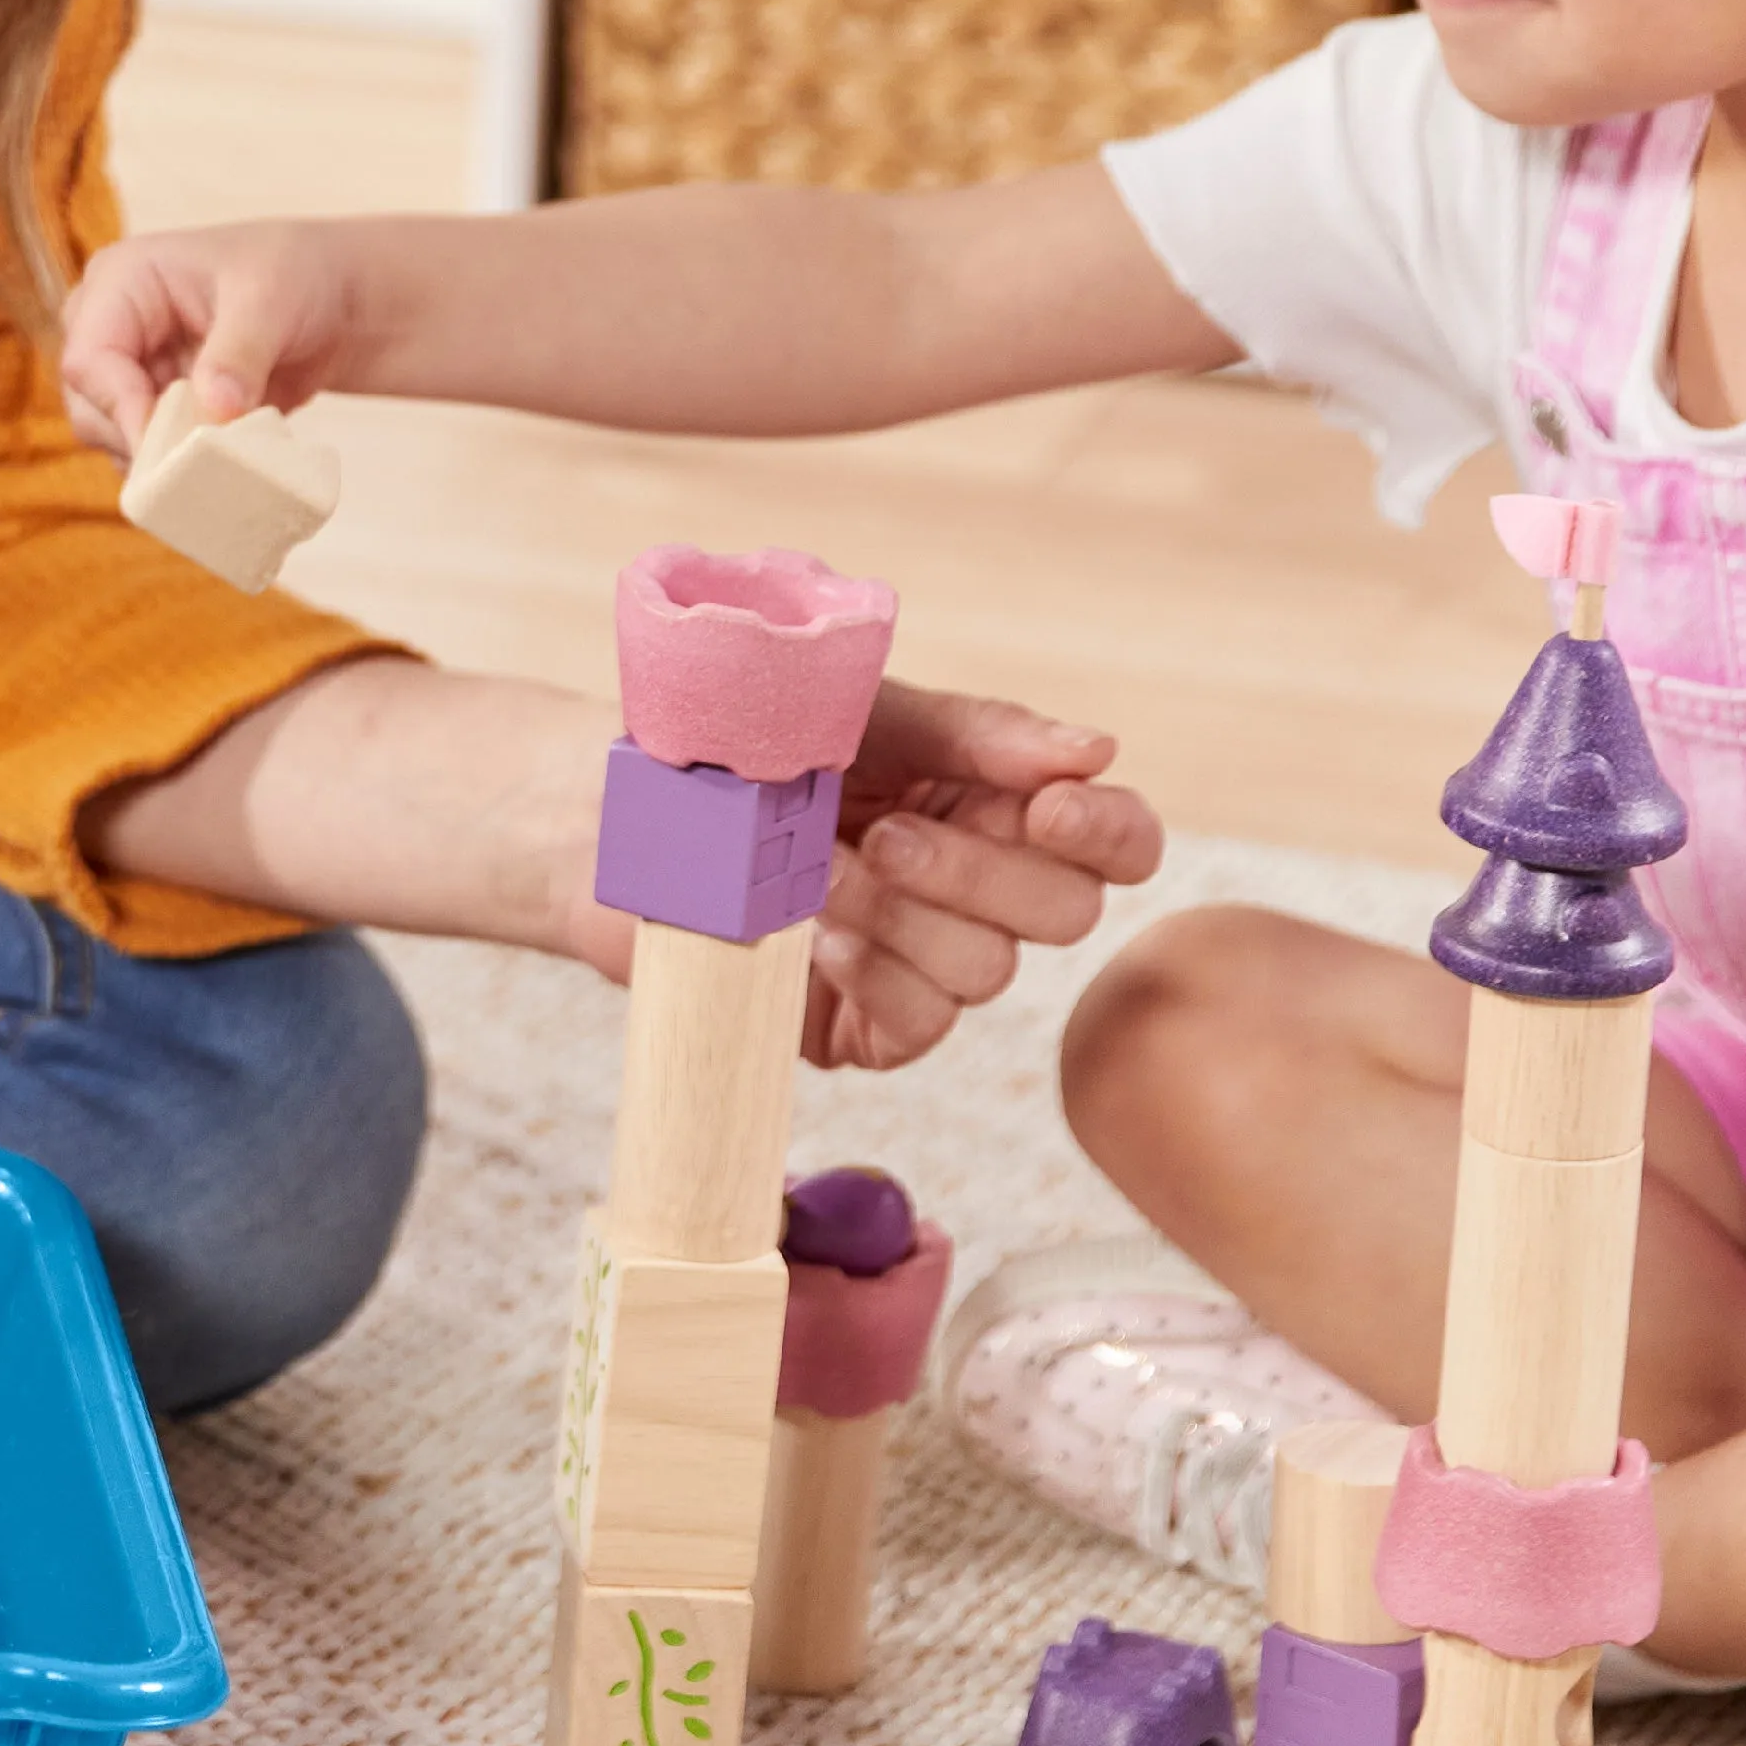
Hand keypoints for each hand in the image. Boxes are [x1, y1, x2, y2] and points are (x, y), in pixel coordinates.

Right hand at [58, 223, 366, 463]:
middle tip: (203, 466)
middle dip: (142, 441)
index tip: (169, 447)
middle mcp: (111, 328)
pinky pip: (148, 455)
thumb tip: (215, 410)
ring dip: (163, 460)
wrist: (327, 302)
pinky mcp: (156, 410)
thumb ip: (239, 354)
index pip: (89, 358)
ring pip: (114, 439)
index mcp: (121, 280)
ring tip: (224, 461)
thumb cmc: (293, 275)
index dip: (120, 407)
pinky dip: (181, 470)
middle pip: (90, 408)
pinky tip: (227, 466)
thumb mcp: (272, 300)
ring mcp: (131, 373)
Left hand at [551, 678, 1163, 1067]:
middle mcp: (980, 891)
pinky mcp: (868, 1030)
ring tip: (818, 871)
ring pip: (989, 972)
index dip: (1107, 830)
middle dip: (979, 870)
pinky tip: (820, 940)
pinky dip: (874, 975)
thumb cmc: (748, 749)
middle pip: (1067, 912)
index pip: (1117, 840)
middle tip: (887, 831)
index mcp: (997, 805)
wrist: (628, 813)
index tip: (1050, 804)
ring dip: (902, 914)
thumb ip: (981, 733)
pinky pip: (919, 1024)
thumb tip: (1098, 748)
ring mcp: (927, 967)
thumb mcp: (866, 715)